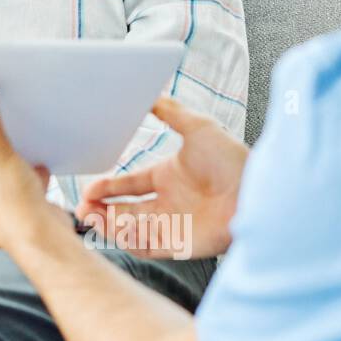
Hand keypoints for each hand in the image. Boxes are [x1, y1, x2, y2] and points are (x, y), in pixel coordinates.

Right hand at [74, 97, 247, 259]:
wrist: (259, 190)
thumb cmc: (233, 159)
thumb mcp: (198, 127)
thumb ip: (169, 111)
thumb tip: (147, 94)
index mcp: (167, 177)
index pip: (128, 184)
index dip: (106, 187)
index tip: (89, 189)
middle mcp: (167, 202)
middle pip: (123, 210)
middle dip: (100, 210)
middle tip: (81, 209)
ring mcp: (173, 224)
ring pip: (130, 230)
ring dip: (108, 226)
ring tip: (91, 218)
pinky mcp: (180, 245)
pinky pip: (146, 247)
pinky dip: (128, 241)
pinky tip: (115, 230)